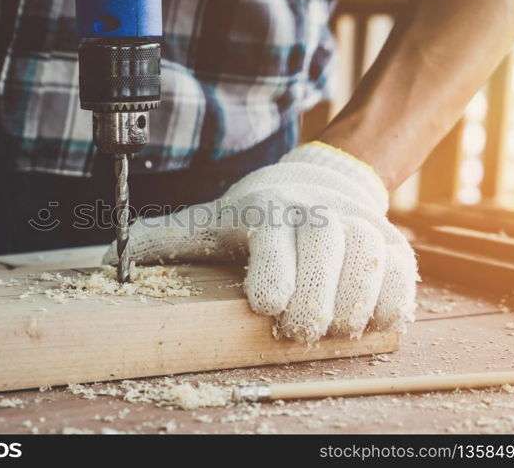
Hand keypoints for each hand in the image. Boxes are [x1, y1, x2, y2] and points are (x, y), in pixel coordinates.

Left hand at [104, 142, 417, 342]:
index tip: (265, 308)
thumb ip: (163, 240)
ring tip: (331, 330)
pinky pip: (402, 271)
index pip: (275, 236)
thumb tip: (111, 260)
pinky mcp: (390, 239)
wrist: (318, 181)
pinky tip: (368, 320)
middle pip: (327, 251)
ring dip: (352, 306)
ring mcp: (358, 222)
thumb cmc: (254, 213)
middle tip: (297, 332)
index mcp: (267, 207)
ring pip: (369, 262)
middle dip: (313, 303)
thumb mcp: (205, 222)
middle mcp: (317, 209)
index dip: (274, 277)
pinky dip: (390, 301)